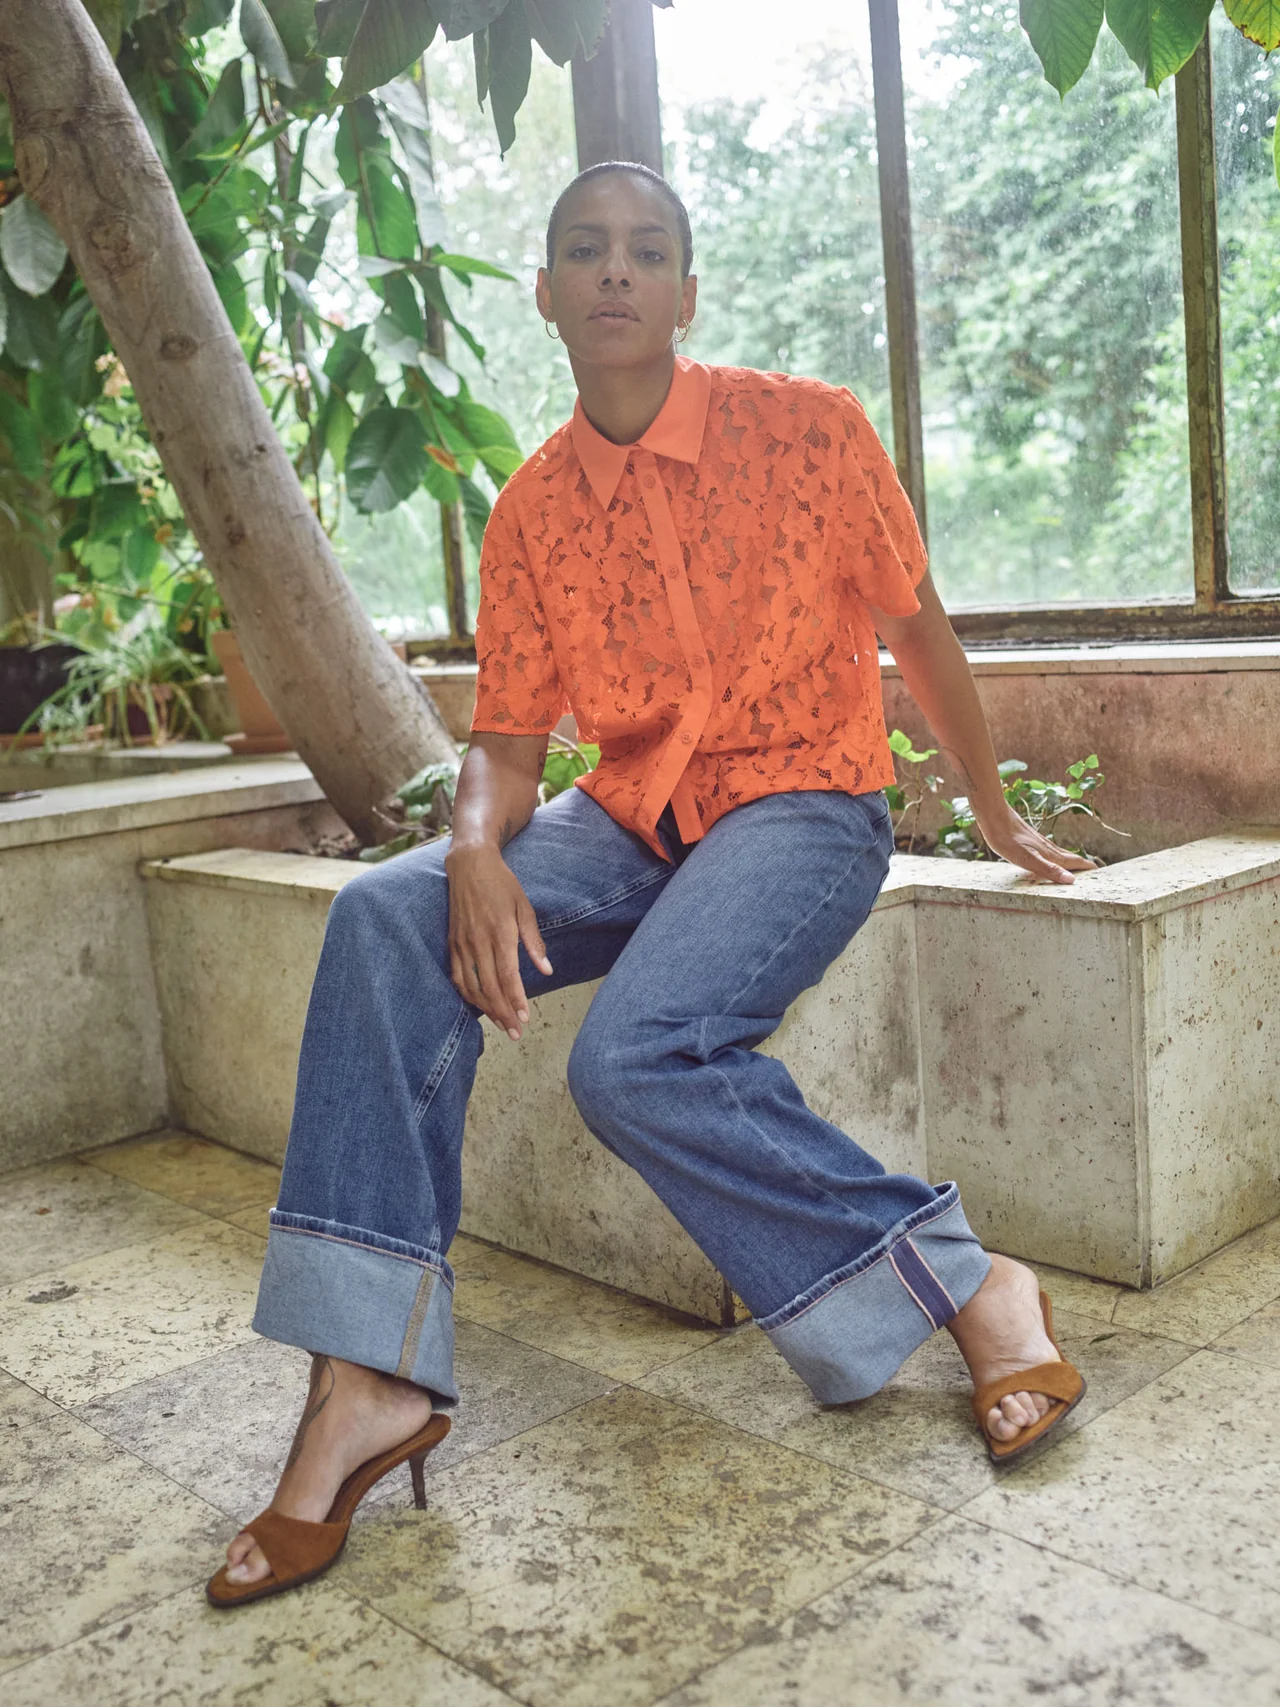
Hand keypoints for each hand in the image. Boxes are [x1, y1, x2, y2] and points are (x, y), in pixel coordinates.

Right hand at [444, 844, 552, 1038]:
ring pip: (472, 987)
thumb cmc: (502, 885)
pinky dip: (469, 996)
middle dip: (503, 1013)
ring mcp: (462, 944)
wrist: (470, 866)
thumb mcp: (524, 908)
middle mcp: (478, 941)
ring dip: (486, 1010)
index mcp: (499, 932)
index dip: (516, 1000)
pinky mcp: (453, 944)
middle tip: (516, 1032)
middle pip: (490, 987)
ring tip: (502, 1025)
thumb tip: (547, 970)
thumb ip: (533, 941)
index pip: (508, 975)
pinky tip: (480, 1006)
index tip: (525, 1017)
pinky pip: (459, 977)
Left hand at [973, 800, 1097, 885]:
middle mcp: (1047, 848)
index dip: (1087, 868)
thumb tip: (1070, 880)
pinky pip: (1048, 852)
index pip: (1074, 862)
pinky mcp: (1029, 841)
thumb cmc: (1006, 839)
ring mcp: (1038, 843)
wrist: (993, 816)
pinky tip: (1049, 858)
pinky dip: (1055, 857)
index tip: (1101, 873)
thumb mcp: (1026, 859)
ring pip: (1059, 854)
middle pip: (1070, 858)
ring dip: (1070, 862)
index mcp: (1049, 854)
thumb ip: (1048, 869)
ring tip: (1076, 869)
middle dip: (1082, 866)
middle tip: (1094, 873)